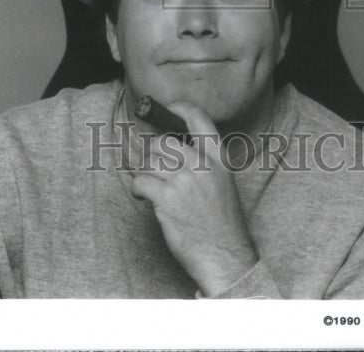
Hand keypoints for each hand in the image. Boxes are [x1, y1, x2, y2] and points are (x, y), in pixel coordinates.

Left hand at [130, 102, 257, 296]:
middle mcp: (202, 164)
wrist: (225, 256)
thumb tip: (170, 143)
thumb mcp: (222, 181)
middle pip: (162, 141)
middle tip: (154, 170)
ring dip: (145, 174)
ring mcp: (184, 181)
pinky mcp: (167, 199)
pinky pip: (141, 181)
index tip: (167, 108)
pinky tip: (146, 199)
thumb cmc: (221, 221)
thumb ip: (203, 160)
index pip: (198, 117)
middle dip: (152, 155)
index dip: (179, 107)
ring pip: (149, 161)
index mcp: (218, 157)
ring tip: (152, 188)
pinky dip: (139, 190)